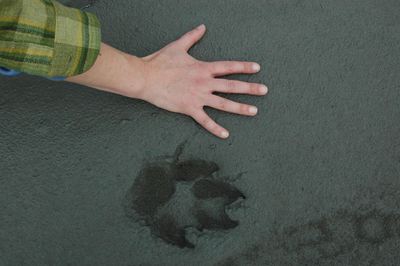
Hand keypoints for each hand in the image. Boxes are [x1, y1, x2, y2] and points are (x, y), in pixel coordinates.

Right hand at [139, 24, 267, 138]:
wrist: (146, 77)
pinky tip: (226, 134)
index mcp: (203, 68)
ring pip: (223, 104)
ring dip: (240, 108)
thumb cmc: (160, 62)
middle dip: (250, 88)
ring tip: (254, 111)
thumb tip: (202, 27)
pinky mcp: (189, 108)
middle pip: (231, 86)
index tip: (257, 68)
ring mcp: (198, 97)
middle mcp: (204, 83)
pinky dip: (215, 128)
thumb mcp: (178, 46)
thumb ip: (192, 37)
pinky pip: (205, 121)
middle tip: (264, 91)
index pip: (228, 67)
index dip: (244, 67)